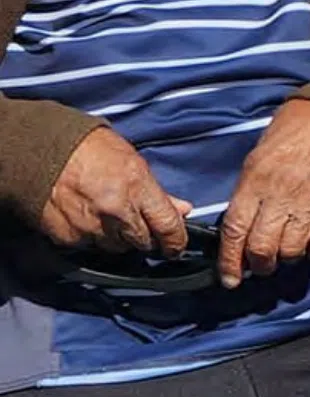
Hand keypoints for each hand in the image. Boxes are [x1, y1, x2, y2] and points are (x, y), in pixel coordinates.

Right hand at [39, 127, 191, 254]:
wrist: (41, 151)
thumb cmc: (89, 148)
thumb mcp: (132, 161)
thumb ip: (158, 192)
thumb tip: (182, 209)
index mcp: (137, 186)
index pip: (167, 225)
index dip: (176, 240)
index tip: (176, 246)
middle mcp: (117, 211)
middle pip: (142, 241)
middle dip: (144, 235)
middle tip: (135, 220)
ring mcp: (92, 227)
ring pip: (116, 247)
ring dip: (117, 237)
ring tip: (106, 213)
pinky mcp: (69, 238)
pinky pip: (90, 246)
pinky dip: (92, 237)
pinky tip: (86, 216)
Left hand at [217, 100, 309, 288]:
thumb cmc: (291, 133)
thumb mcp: (257, 157)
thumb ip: (247, 193)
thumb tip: (239, 230)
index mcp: (256, 180)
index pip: (235, 231)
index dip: (229, 261)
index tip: (229, 279)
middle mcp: (281, 194)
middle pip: (262, 247)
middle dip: (258, 265)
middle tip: (260, 265)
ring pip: (291, 250)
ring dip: (284, 258)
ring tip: (284, 252)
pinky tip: (308, 244)